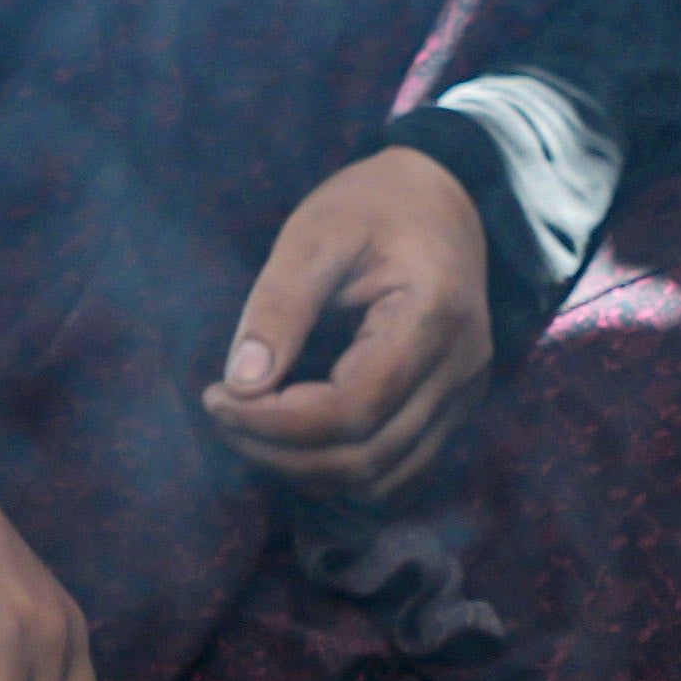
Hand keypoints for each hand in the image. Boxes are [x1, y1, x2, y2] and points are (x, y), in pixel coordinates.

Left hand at [201, 148, 498, 502]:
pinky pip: (399, 472)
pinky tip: (295, 441)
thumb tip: (241, 384)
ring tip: (251, 429)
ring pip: (383, 478)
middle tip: (221, 414)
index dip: (275, 422)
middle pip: (367, 456)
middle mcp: (462, 366)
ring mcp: (465, 393)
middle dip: (279, 452)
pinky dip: (341, 472)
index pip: (353, 408)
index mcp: (434, 315)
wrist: (440, 201)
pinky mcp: (454, 408)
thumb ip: (279, 306)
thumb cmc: (372, 206)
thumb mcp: (315, 235)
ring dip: (306, 471)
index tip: (215, 397)